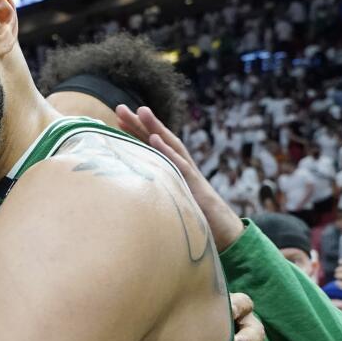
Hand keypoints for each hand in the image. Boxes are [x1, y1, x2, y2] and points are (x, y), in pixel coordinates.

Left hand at [117, 105, 245, 250]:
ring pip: (171, 146)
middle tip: (120, 107)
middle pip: (159, 140)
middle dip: (140, 123)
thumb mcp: (170, 204)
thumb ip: (156, 195)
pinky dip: (167, 152)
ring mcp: (189, 174)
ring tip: (141, 111)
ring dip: (155, 128)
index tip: (117, 119)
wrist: (224, 233)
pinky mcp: (195, 186)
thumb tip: (134, 194)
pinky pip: (180, 166)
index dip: (136, 132)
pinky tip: (155, 139)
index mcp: (173, 170)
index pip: (152, 147)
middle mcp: (181, 167)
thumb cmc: (196, 220)